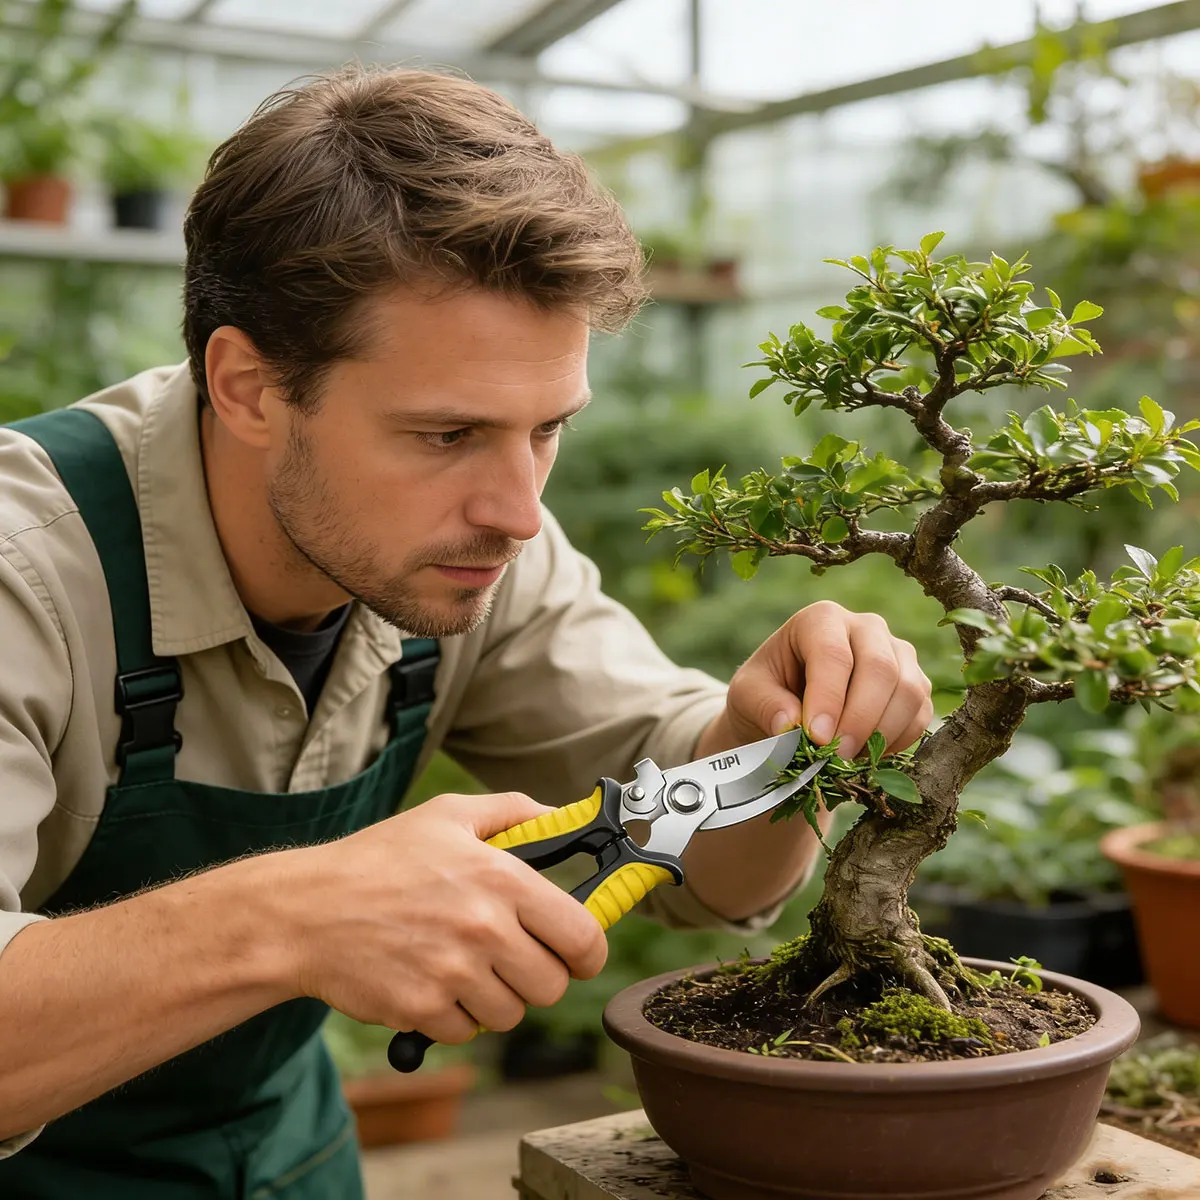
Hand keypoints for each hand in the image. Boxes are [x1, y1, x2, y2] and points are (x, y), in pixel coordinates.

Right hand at [282, 792, 607, 1043]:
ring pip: (512, 1014)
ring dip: (495, 997)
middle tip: (510, 956)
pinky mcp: (423, 1010)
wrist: (305, 911)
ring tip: (464, 964)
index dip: (589, 951)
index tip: (579, 952)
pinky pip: (467, 1031)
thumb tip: (562, 815)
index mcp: (501, 879)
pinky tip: (431, 981)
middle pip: (552, 985)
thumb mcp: (448, 815)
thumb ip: (513, 811)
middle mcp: (484, 928)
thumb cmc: (378, 859)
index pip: (582, 937)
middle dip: (538, 975)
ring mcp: (453, 973)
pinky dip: (455, 1015)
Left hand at [721, 600, 933, 758]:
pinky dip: (898, 741)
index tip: (816, 738)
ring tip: (848, 759)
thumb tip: (791, 724)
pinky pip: (921, 713)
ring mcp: (898, 653)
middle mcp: (866, 627)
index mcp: (821, 619)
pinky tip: (868, 755)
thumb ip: (765, 705)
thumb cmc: (767, 691)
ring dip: (882, 733)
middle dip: (860, 719)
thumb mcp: (747, 694)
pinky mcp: (915, 683)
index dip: (828, 699)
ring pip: (909, 691)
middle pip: (880, 668)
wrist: (789, 704)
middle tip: (836, 756)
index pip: (833, 654)